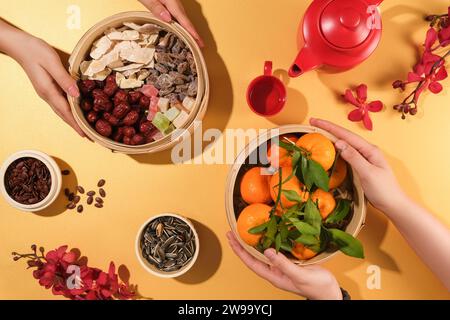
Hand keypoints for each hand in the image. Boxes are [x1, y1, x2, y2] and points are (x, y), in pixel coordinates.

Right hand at [12, 34, 84, 136]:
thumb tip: (76, 95)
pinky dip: (69, 109)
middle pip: (63, 115)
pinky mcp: (47, 87)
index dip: (76, 123)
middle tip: (88, 136)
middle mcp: (47, 95)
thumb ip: (64, 79)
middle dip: (75, 126)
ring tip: (83, 127)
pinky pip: (60, 102)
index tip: (85, 134)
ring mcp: (46, 92)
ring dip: (72, 119)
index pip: (65, 111)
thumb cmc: (35, 50)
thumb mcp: (51, 62)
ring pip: (61, 110)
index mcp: (48, 91)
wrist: (19, 45)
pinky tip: (75, 110)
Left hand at [139, 0, 203, 46]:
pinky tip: (183, 33)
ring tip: (194, 42)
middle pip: (185, 19)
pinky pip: (178, 16)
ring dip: (188, 30)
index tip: (198, 40)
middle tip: (200, 45)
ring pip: (182, 18)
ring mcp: (173, 2)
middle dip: (193, 33)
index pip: (182, 18)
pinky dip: (182, 26)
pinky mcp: (169, 4)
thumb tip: (168, 19)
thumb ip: (156, 7)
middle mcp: (175, 1)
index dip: (191, 30)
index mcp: (171, 0)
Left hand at [226, 232, 341, 299]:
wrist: (330, 291)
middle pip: (253, 257)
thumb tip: (267, 251)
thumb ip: (283, 264)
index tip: (231, 239)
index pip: (251, 263)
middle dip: (241, 246)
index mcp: (274, 276)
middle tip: (231, 232)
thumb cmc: (316, 286)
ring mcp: (281, 267)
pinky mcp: (289, 262)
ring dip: (253, 243)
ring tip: (244, 231)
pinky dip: (269, 241)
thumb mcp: (299, 275)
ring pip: (263, 253)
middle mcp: (275, 271)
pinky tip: (267, 234)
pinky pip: (275, 250)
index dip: (240, 251)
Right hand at [310, 118, 405, 213]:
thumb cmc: (384, 190)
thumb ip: (354, 157)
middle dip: (329, 128)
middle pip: (345, 136)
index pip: (346, 135)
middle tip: (313, 122)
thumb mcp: (368, 173)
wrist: (393, 204)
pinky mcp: (361, 165)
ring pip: (345, 143)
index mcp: (369, 150)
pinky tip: (330, 146)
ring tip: (318, 130)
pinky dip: (336, 147)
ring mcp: (364, 157)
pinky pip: (346, 152)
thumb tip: (339, 142)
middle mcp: (366, 150)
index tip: (316, 120)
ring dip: (332, 136)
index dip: (330, 127)